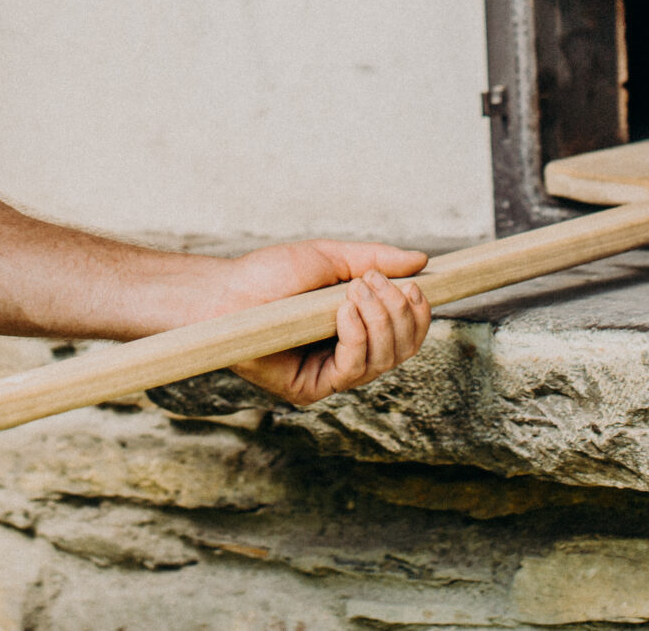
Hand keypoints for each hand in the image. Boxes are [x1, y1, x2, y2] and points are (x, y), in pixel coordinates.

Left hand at [207, 240, 433, 406]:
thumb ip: (374, 259)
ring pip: (383, 360)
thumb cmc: (270, 274)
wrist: (226, 292)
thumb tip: (422, 260)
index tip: (416, 286)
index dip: (419, 314)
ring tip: (354, 291)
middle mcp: (348, 354)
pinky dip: (357, 337)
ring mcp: (330, 374)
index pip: (406, 333)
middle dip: (398, 313)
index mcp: (357, 327)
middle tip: (372, 283)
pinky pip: (352, 370)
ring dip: (379, 321)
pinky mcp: (311, 389)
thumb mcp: (329, 258)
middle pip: (402, 349)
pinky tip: (344, 311)